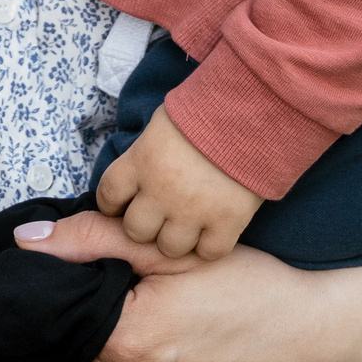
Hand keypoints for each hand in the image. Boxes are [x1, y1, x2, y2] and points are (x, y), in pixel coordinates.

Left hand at [14, 210, 361, 361]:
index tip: (63, 272)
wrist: (317, 343)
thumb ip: (93, 238)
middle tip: (83, 295)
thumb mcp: (173, 251)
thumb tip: (26, 243)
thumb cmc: (252, 289)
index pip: (48, 316)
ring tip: (98, 329)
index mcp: (128, 342)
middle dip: (58, 325)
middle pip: (57, 356)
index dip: (49, 289)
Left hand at [95, 106, 263, 259]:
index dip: (114, 204)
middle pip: (135, 230)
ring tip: (188, 224)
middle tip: (160, 216)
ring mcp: (193, 210)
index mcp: (141, 162)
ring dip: (176, 239)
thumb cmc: (207, 109)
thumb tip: (137, 169)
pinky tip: (214, 231)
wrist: (254, 109)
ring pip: (169, 248)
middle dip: (145, 225)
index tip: (123, 205)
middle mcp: (160, 191)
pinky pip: (208, 252)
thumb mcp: (162, 123)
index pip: (107, 196)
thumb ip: (146, 152)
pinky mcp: (227, 222)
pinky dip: (209, 246)